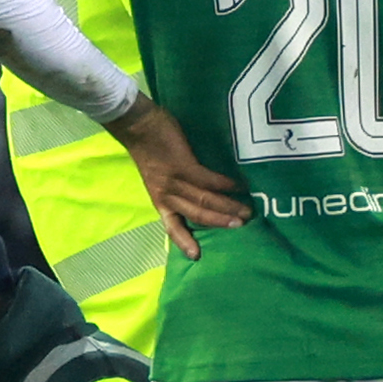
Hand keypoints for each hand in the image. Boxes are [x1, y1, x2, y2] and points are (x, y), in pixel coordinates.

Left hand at [111, 102, 249, 250]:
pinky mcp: (181, 165)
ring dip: (227, 206)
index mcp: (160, 199)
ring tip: (246, 212)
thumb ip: (176, 188)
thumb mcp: (158, 176)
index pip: (171, 225)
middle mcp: (166, 194)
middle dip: (219, 222)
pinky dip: (224, 185)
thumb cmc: (150, 148)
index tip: (197, 256)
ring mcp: (173, 180)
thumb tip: (201, 196)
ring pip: (203, 199)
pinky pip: (206, 179)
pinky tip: (239, 186)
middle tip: (242, 226)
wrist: (136, 124)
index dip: (183, 241)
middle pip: (195, 214)